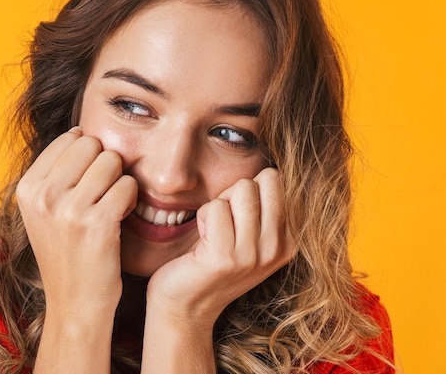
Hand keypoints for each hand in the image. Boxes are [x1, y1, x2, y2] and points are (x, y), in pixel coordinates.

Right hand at [15, 127, 137, 318]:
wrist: (75, 302)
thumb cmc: (66, 252)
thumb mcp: (44, 211)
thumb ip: (55, 172)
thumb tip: (81, 130)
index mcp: (27, 188)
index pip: (70, 138)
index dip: (87, 157)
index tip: (86, 184)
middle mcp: (44, 195)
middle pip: (92, 143)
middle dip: (104, 164)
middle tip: (100, 194)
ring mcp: (68, 209)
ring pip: (112, 161)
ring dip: (118, 181)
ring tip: (108, 207)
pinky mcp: (97, 224)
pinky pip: (127, 186)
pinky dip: (129, 200)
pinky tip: (118, 219)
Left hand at [146, 167, 295, 327]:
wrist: (185, 307)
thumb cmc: (210, 261)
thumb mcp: (248, 237)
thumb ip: (262, 207)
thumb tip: (265, 167)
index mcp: (288, 240)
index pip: (275, 180)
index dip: (247, 190)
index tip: (236, 220)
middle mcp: (277, 248)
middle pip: (262, 180)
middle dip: (235, 192)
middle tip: (222, 223)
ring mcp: (253, 255)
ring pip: (241, 189)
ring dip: (218, 205)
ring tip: (213, 234)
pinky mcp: (225, 258)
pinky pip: (214, 207)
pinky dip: (202, 217)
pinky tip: (201, 243)